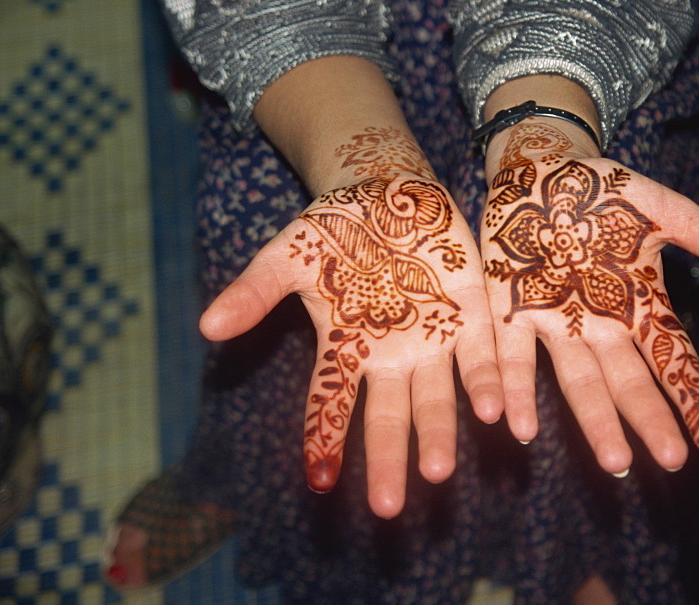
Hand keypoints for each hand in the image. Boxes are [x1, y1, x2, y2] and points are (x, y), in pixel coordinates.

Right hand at [200, 133, 502, 518]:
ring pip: (438, 398)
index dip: (324, 440)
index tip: (321, 481)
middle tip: (389, 508)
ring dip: (439, 433)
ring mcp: (433, 339)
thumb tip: (206, 327)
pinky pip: (480, 356)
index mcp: (346, 347)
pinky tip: (492, 413)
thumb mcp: (289, 255)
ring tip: (438, 471)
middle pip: (390, 417)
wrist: (390, 191)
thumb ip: (255, 292)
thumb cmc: (335, 227)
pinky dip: (484, 383)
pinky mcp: (470, 314)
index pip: (330, 404)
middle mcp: (391, 356)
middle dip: (390, 460)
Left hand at [481, 121, 698, 473]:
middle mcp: (598, 324)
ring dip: (594, 421)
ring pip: (576, 382)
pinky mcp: (508, 311)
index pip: (672, 358)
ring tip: (615, 461)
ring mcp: (553, 322)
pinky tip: (517, 426)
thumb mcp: (662, 209)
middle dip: (649, 419)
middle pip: (627, 381)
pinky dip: (514, 389)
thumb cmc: (603, 193)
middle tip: (671, 459)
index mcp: (637, 304)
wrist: (541, 170)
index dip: (690, 396)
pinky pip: (513, 356)